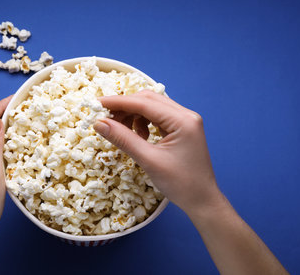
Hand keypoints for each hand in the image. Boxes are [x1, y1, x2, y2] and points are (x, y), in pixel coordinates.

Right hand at [93, 90, 221, 213]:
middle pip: (148, 99)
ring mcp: (185, 120)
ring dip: (133, 115)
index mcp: (182, 120)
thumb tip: (99, 124)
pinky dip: (142, 122)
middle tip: (106, 120)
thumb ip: (123, 139)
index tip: (97, 104)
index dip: (119, 102)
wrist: (202, 200)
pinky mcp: (182, 128)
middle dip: (125, 107)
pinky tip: (139, 137)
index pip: (144, 103)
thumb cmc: (180, 184)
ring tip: (124, 133)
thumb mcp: (148, 160)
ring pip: (152, 107)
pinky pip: (157, 117)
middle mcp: (186, 115)